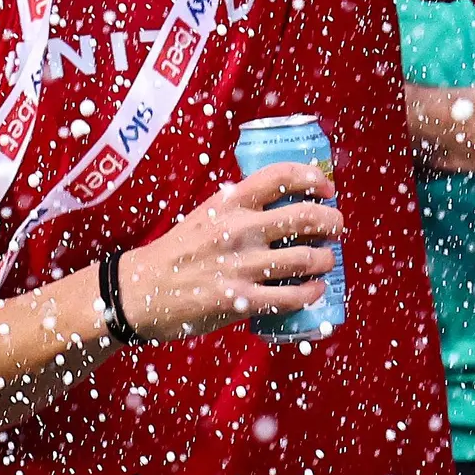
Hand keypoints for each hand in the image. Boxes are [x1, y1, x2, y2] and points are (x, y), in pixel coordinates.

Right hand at [115, 164, 343, 343]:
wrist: (138, 291)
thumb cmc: (177, 251)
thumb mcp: (206, 215)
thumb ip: (240, 208)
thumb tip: (286, 204)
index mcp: (229, 202)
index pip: (281, 175)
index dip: (313, 178)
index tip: (327, 189)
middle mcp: (238, 228)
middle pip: (307, 215)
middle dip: (333, 221)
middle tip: (336, 228)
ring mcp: (241, 265)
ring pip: (307, 258)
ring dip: (327, 259)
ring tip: (326, 260)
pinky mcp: (240, 299)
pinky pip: (291, 296)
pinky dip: (312, 292)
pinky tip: (315, 290)